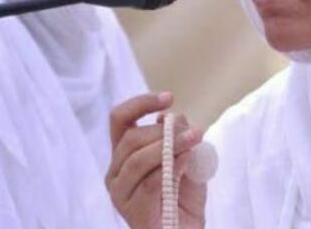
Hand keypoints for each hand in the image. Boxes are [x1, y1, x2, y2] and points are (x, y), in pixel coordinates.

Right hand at [106, 93, 206, 228]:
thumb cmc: (183, 198)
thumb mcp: (184, 158)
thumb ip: (176, 138)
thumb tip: (170, 117)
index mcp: (123, 155)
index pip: (120, 119)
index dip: (141, 103)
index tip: (168, 98)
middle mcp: (116, 172)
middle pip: (131, 138)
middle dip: (164, 131)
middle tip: (193, 131)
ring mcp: (121, 193)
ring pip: (137, 159)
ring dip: (169, 145)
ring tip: (195, 138)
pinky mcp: (133, 211)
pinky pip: (150, 182)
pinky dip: (172, 167)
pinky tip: (189, 159)